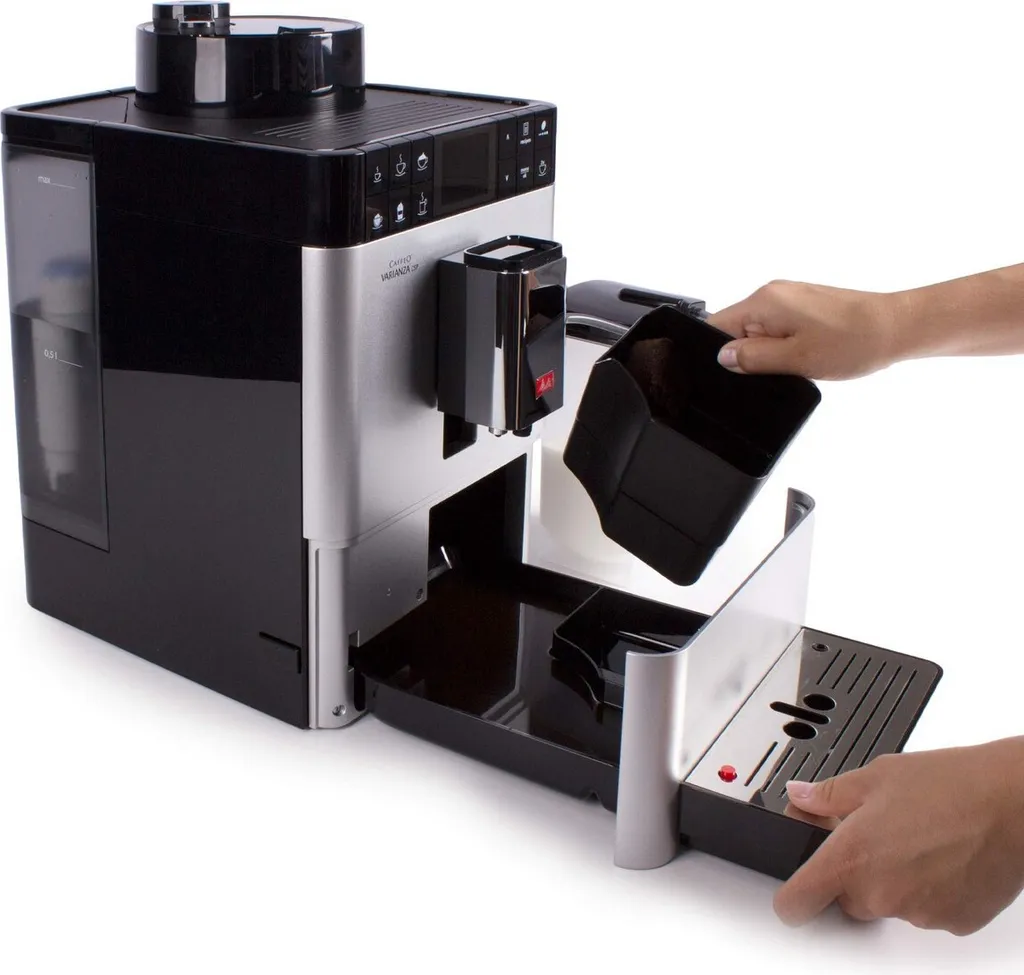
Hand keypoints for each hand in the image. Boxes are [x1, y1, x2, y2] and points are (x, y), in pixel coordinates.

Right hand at [707, 280, 901, 379]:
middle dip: (751, 354)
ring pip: (761, 331)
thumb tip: (724, 357)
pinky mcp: (806, 305)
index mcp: (765, 301)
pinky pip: (780, 328)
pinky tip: (809, 353)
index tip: (736, 373)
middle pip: (738, 328)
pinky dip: (787, 345)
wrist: (898, 328)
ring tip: (799, 360)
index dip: (719, 353)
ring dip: (773, 351)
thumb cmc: (855, 340)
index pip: (717, 326)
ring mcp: (791, 297)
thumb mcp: (795, 359)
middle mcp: (775, 293)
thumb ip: (752, 358)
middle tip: (779, 368)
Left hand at [775, 738, 1023, 935]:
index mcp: (851, 858)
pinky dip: (927, 889)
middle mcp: (881, 894)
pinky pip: (925, 910)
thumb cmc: (950, 785)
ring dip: (892, 879)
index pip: (796, 903)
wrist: (1013, 802)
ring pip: (888, 903)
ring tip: (917, 837)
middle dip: (852, 871)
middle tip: (873, 835)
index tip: (793, 890)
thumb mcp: (874, 776)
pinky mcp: (953, 922)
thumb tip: (800, 796)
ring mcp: (918, 913)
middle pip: (845, 899)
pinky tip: (941, 855)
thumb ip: (828, 795)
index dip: (790, 897)